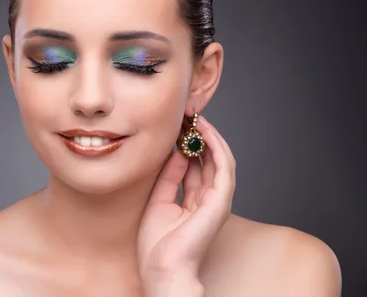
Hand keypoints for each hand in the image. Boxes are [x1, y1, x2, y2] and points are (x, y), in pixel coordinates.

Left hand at [137, 115, 235, 293]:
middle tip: (186, 113)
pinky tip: (203, 130)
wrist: (163, 269)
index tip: (176, 123)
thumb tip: (173, 152)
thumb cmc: (158, 244)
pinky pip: (223, 166)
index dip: (186, 142)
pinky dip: (215, 146)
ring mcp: (217, 199)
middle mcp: (209, 198)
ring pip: (220, 158)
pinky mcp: (221, 201)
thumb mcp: (159, 200)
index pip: (195, 163)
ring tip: (195, 116)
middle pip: (208, 158)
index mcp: (194, 200)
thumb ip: (169, 176)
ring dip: (208, 135)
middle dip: (197, 134)